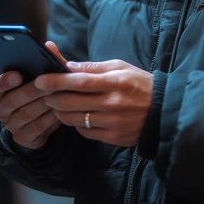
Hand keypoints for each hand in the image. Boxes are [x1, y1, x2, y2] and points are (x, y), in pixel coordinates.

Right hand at [0, 41, 64, 149]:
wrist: (39, 120)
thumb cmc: (38, 91)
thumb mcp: (39, 76)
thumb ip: (44, 60)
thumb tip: (50, 45)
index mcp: (0, 92)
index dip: (5, 81)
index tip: (17, 75)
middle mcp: (2, 109)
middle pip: (13, 101)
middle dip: (32, 91)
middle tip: (48, 84)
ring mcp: (12, 125)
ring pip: (27, 114)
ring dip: (44, 104)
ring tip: (59, 95)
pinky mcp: (24, 138)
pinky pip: (38, 128)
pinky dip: (50, 118)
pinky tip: (61, 110)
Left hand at [35, 60, 152, 146]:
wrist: (163, 111)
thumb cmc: (139, 84)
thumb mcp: (120, 67)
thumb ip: (92, 68)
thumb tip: (67, 66)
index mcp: (115, 82)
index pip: (79, 81)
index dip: (57, 81)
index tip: (40, 79)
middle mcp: (112, 104)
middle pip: (71, 102)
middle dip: (52, 97)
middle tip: (43, 92)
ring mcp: (112, 123)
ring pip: (73, 119)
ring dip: (60, 111)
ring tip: (57, 103)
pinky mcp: (112, 138)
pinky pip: (84, 131)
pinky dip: (75, 123)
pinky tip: (77, 115)